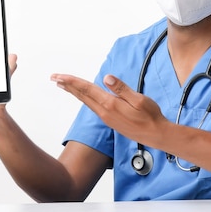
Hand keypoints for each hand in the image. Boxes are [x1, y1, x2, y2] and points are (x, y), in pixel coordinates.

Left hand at [50, 73, 166, 145]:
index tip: (59, 76)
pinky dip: (83, 98)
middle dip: (67, 85)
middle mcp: (105, 112)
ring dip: (73, 91)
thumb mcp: (139, 99)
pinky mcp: (110, 120)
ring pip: (85, 101)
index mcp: (110, 105)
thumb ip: (121, 89)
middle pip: (82, 95)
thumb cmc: (151, 116)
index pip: (87, 89)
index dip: (72, 81)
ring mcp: (107, 117)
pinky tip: (82, 95)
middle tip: (54, 77)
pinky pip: (92, 105)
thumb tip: (107, 78)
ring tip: (63, 84)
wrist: (156, 135)